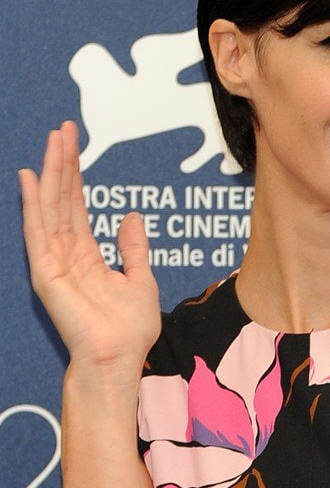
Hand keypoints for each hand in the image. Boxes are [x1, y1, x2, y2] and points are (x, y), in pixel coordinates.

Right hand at [19, 121, 160, 380]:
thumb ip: (133, 247)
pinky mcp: (46, 273)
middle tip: (64, 129)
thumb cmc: (130, 328)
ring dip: (51, 174)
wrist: (120, 359)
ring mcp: (53, 262)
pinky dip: (33, 204)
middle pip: (62, 200)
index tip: (75, 144)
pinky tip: (31, 178)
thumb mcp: (140, 278)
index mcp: (87, 255)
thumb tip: (130, 216)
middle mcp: (66, 254)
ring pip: (50, 208)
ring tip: (53, 141)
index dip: (76, 174)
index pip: (77, 206)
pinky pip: (38, 232)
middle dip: (63, 164)